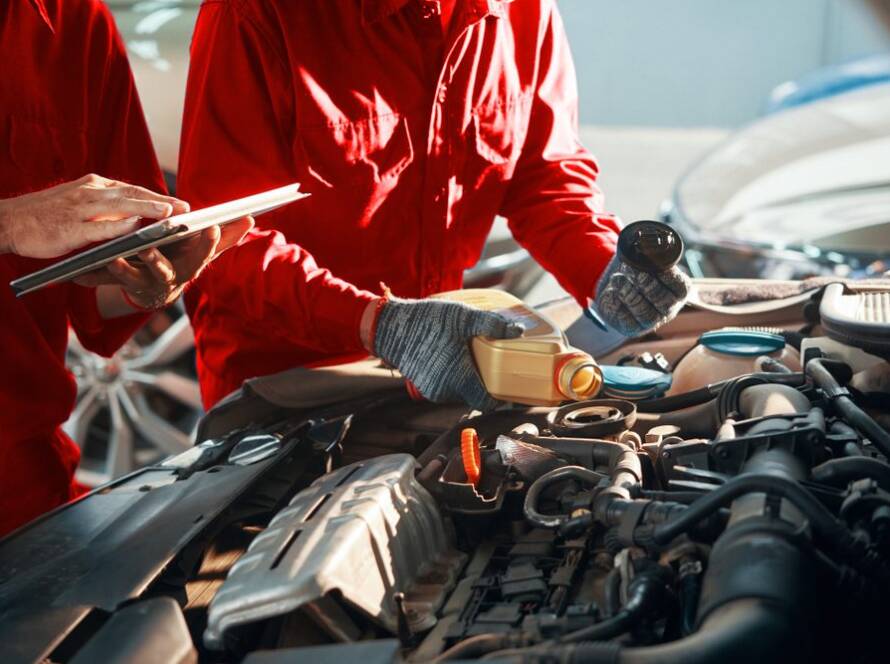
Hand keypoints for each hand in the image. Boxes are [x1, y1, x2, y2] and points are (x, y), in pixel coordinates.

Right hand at [0, 173, 187, 258]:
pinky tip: (136, 227)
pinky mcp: (70, 229)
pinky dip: (118, 226)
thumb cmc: (45, 215)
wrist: (8, 221)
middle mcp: (89, 193)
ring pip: (119, 206)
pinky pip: (99, 226)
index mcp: (92, 186)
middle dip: (160, 201)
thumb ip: (104, 205)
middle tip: (185, 209)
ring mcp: (79, 210)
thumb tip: (133, 213)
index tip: (178, 204)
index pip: (131, 189)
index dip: (156, 196)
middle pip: (131, 194)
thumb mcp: (77, 202)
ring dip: (145, 208)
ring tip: (169, 213)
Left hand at [75, 216, 254, 310]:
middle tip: (149, 247)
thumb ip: (226, 238)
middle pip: (163, 270)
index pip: (202, 256)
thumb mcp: (204, 254)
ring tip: (112, 258)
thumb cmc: (181, 263)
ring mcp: (142, 284)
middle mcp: (166, 279)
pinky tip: (77, 275)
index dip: (208, 244)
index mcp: (189, 268)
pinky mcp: (119, 285)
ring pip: (130, 278)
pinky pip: (103, 282)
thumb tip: (250, 218)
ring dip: (121, 270)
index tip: (211, 227)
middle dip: (156, 259)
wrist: (153, 291)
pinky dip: (90, 278)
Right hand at [372, 297, 521, 410]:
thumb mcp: (463, 318)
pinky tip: (455, 359)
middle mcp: (446, 391)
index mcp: (459, 379)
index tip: (508, 386)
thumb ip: (492, 325)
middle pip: (475, 396)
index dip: (500, 398)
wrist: (391, 327)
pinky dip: (453, 378)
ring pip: (460, 392)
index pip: (487, 403)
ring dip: (468, 380)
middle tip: (494, 365)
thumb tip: (518, 330)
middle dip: (485, 384)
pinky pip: (446, 388)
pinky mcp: (423, 387)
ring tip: (474, 359)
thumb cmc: (427, 322)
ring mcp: (433, 391)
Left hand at [593, 254, 689, 336]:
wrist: (615, 285)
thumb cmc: (634, 269)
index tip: (657, 266)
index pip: (681, 287)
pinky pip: (626, 320)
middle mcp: (668, 308)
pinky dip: (617, 303)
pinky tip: (611, 290)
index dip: (670, 277)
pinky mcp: (632, 328)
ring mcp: (651, 321)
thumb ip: (645, 252)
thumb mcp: (642, 258)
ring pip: (645, 313)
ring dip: (629, 293)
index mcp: (678, 290)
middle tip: (633, 270)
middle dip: (646, 284)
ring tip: (617, 278)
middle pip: (662, 301)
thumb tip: (640, 239)